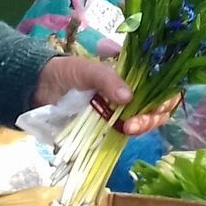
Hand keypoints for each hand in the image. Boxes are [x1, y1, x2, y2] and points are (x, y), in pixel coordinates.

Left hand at [35, 55, 180, 135]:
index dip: (166, 95)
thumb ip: (106, 79)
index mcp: (132, 73)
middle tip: (136, 122)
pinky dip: (130, 135)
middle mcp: (133, 91)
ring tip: (128, 128)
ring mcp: (123, 110)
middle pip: (158, 106)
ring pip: (147, 121)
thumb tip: (128, 97)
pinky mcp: (111, 126)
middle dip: (153, 116)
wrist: (40, 89)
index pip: (162, 83)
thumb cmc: (66, 72)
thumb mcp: (86, 69)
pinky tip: (123, 134)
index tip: (157, 105)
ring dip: (143, 127)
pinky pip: (129, 133)